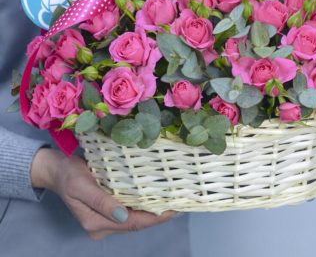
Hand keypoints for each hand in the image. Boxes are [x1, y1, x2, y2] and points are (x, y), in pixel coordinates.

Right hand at [31, 148, 174, 239]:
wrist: (57, 170)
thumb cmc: (68, 175)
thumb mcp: (81, 186)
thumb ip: (101, 202)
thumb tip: (123, 215)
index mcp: (95, 223)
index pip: (131, 223)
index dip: (154, 218)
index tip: (173, 210)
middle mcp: (102, 225)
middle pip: (135, 223)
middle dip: (157, 216)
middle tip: (179, 203)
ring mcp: (105, 218)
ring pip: (134, 218)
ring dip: (152, 211)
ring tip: (172, 200)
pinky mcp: (108, 208)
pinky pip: (129, 210)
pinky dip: (143, 205)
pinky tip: (156, 196)